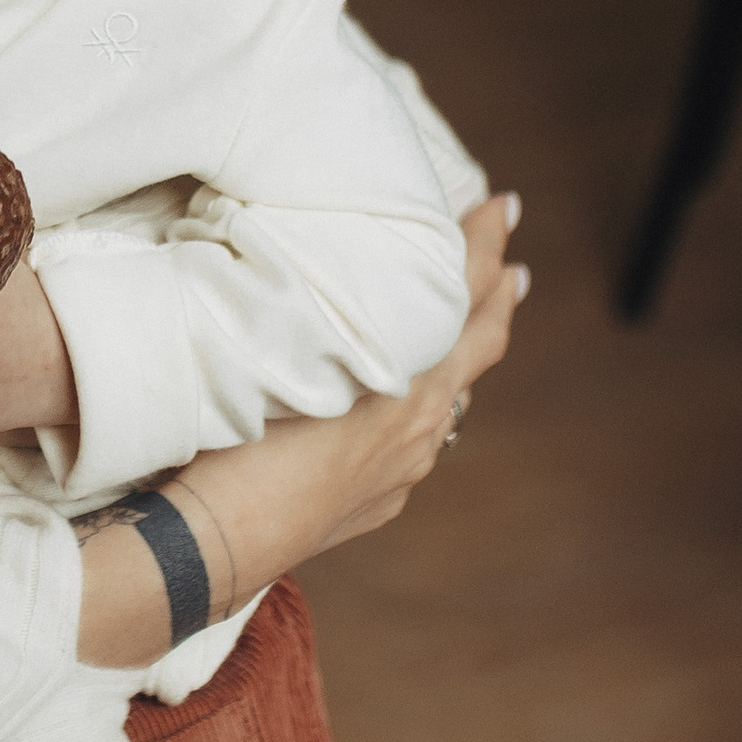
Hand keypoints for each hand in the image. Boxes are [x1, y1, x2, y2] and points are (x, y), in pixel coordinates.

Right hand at [74, 193, 529, 666]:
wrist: (224, 537)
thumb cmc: (242, 436)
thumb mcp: (294, 353)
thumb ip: (331, 318)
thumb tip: (334, 279)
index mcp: (412, 378)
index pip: (464, 293)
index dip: (484, 243)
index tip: (504, 204)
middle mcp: (424, 423)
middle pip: (478, 346)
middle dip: (498, 298)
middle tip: (516, 266)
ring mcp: (406, 468)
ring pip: (449, 403)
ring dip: (457, 363)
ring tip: (459, 336)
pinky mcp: (380, 501)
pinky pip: (415, 447)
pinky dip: (418, 415)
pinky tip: (396, 416)